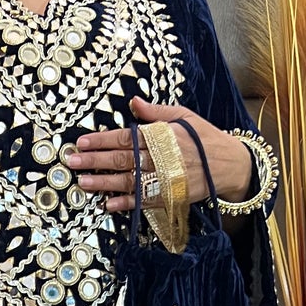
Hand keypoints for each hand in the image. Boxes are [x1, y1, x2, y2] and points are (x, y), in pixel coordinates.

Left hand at [66, 95, 252, 210]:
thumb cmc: (205, 137)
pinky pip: (146, 201)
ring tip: (83, 182)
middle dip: (96, 161)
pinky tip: (107, 204)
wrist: (232, 165)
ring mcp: (167, 179)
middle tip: (73, 162)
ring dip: (105, 183)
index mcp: (164, 135)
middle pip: (124, 159)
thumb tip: (133, 101)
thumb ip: (156, 111)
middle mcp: (163, 157)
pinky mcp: (172, 197)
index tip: (82, 142)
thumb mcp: (184, 116)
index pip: (127, 137)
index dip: (103, 140)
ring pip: (130, 181)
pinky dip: (127, 204)